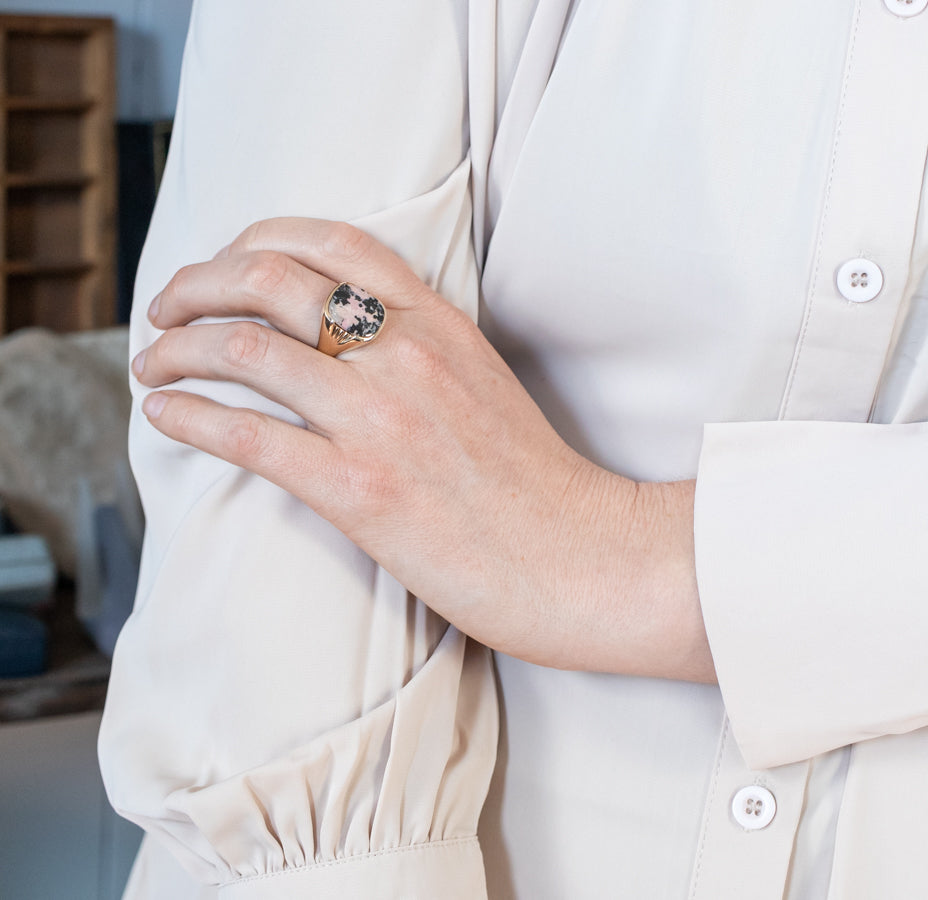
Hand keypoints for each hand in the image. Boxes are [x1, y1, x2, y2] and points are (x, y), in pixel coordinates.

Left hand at [134, 218, 715, 681]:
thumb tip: (345, 338)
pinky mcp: (359, 489)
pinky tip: (163, 417)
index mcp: (440, 323)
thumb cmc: (536, 483)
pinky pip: (247, 435)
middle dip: (195, 285)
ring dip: (175, 350)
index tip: (221, 266)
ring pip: (245, 349)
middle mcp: (406, 355)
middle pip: (269, 278)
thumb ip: (421, 346)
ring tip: (151, 366)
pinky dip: (188, 415)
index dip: (255, 240)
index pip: (331, 241)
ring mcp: (381, 419)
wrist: (581, 557)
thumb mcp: (485, 382)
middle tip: (165, 310)